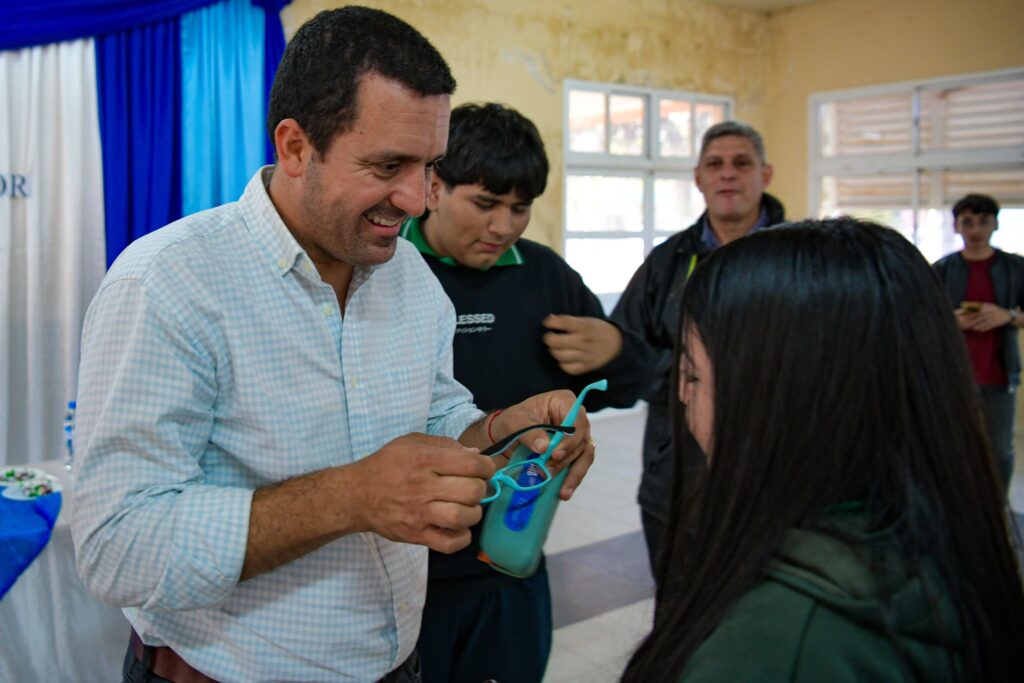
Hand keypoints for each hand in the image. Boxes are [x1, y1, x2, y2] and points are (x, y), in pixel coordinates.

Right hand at [348, 433, 496, 553]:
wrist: (356, 495)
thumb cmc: (387, 464)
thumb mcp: (412, 443)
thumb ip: (445, 445)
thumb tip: (476, 456)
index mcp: (424, 459)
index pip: (471, 464)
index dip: (487, 467)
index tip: (484, 469)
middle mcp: (423, 486)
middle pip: (471, 491)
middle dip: (480, 489)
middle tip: (473, 488)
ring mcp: (419, 514)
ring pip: (462, 517)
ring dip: (473, 513)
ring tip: (466, 508)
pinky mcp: (416, 535)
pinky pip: (449, 544)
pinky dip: (461, 538)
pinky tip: (458, 527)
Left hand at [489, 390, 594, 499]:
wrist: (507, 434)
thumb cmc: (512, 421)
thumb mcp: (514, 422)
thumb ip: (528, 432)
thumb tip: (544, 447)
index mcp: (564, 402)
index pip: (576, 419)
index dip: (570, 438)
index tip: (556, 454)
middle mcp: (576, 417)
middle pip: (581, 439)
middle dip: (566, 459)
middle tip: (549, 472)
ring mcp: (577, 436)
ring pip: (584, 455)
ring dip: (573, 474)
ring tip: (562, 491)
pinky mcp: (574, 452)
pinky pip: (579, 465)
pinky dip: (572, 479)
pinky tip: (564, 492)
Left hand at [542, 314, 622, 374]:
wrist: (616, 345)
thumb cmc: (596, 330)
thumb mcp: (586, 321)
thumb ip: (568, 321)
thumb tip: (549, 320)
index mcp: (586, 326)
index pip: (565, 322)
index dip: (552, 322)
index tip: (547, 323)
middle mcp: (586, 341)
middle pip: (558, 342)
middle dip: (549, 339)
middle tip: (550, 337)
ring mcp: (587, 356)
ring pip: (561, 356)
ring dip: (554, 351)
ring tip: (556, 347)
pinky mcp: (587, 367)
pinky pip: (569, 368)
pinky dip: (563, 363)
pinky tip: (565, 358)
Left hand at [958, 303, 1013, 331]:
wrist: (1006, 315)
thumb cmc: (996, 310)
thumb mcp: (990, 305)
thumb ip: (983, 306)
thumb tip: (973, 306)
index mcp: (990, 308)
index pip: (980, 311)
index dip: (973, 314)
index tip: (968, 316)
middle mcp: (992, 313)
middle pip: (982, 318)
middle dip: (975, 321)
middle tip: (969, 324)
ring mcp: (994, 319)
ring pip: (985, 323)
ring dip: (979, 326)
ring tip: (973, 328)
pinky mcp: (996, 324)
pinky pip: (989, 327)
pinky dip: (984, 329)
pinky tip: (980, 330)